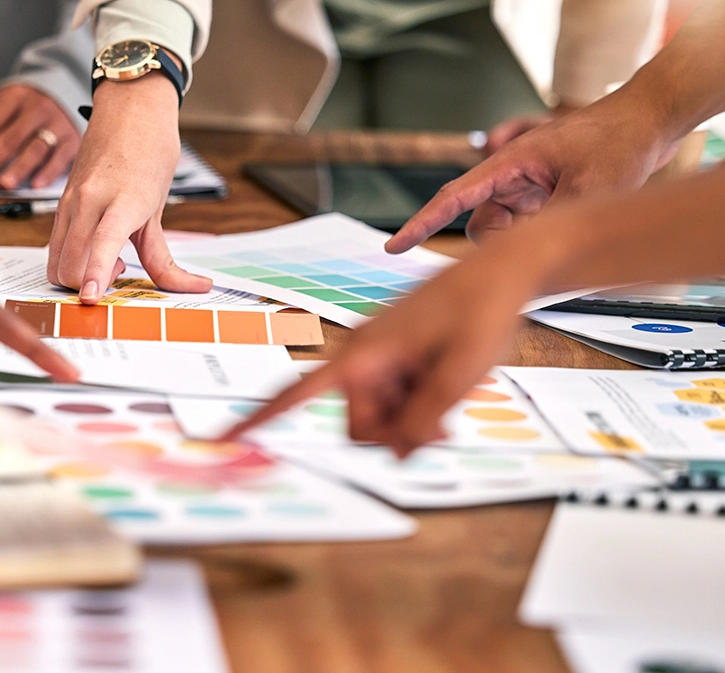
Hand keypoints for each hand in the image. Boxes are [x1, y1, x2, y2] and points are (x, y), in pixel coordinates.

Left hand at [0, 84, 79, 189]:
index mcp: (14, 97)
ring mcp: (57, 124)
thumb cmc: (23, 107)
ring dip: (19, 168)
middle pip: (10, 137)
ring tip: (5, 184)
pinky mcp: (72, 140)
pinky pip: (60, 158)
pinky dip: (48, 172)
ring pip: (36, 148)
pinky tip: (36, 184)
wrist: (62, 94)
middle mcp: (37, 108)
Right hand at [47, 75, 210, 302]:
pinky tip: (95, 246)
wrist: (129, 107)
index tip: (91, 297)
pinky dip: (70, 260)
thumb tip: (192, 287)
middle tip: (120, 270)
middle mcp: (89, 200)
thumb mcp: (161, 207)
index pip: (103, 240)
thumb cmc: (151, 150)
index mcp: (122, 198)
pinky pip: (54, 245)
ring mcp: (70, 201)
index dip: (95, 271)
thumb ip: (162, 255)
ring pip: (55, 260)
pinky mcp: (61, 201)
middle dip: (89, 284)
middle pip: (71, 264)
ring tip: (108, 259)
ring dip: (77, 275)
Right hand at [224, 228, 557, 456]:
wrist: (500, 272)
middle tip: (443, 428)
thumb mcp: (458, 375)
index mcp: (364, 356)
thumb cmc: (479, 312)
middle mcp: (363, 355)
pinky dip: (418, 402)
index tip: (225, 436)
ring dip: (413, 418)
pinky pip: (397, 395)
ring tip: (453, 402)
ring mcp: (381, 355)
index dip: (260, 417)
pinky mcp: (398, 355)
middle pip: (358, 424)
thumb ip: (424, 418)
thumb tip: (398, 452)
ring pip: (381, 414)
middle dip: (395, 433)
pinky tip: (448, 388)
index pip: (298, 392)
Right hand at [385, 91, 679, 250]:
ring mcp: (528, 183)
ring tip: (570, 213)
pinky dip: (542, 228)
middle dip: (504, 238)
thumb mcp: (589, 190)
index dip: (422, 223)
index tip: (394, 245)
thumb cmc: (618, 142)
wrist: (651, 119)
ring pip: (505, 227)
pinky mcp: (544, 191)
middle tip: (549, 227)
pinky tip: (573, 209)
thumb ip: (550, 226)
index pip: (453, 198)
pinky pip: (526, 222)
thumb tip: (524, 258)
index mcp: (511, 163)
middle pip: (482, 222)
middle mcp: (512, 174)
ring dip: (527, 235)